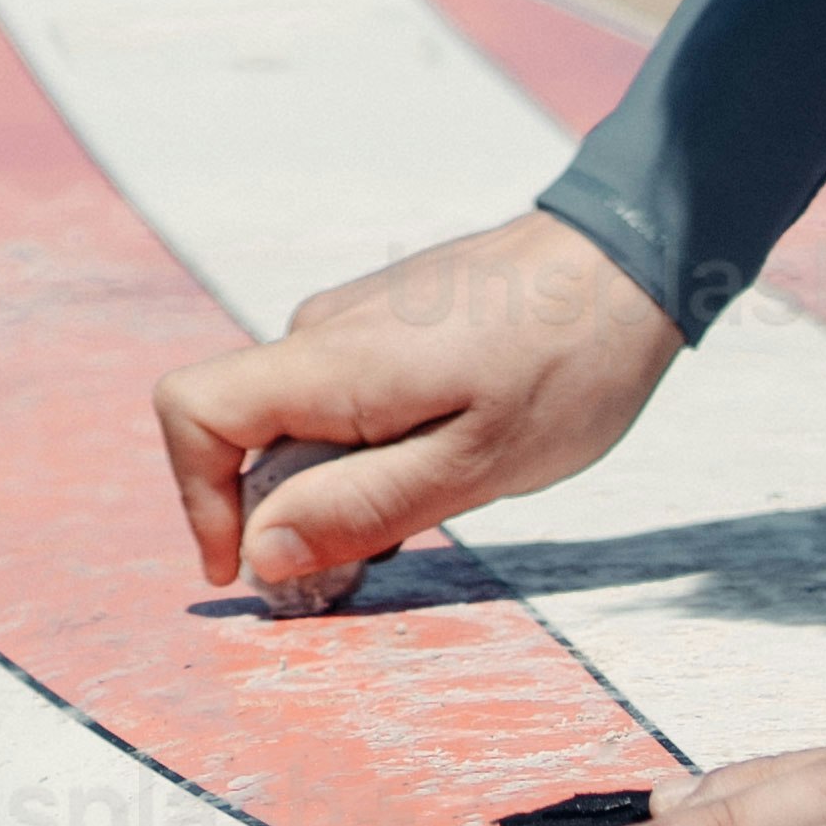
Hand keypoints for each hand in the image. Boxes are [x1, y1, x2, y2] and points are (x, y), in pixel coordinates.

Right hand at [154, 205, 683, 603]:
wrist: (633, 258)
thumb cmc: (567, 365)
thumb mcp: (475, 466)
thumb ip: (361, 509)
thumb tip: (262, 552)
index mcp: (332, 360)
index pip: (191, 410)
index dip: (196, 498)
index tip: (252, 566)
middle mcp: (324, 329)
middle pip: (243, 431)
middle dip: (284, 512)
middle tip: (373, 561)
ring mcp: (356, 318)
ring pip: (298, 419)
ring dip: (332, 483)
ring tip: (435, 500)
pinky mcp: (390, 319)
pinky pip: (340, 396)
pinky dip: (364, 447)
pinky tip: (448, 456)